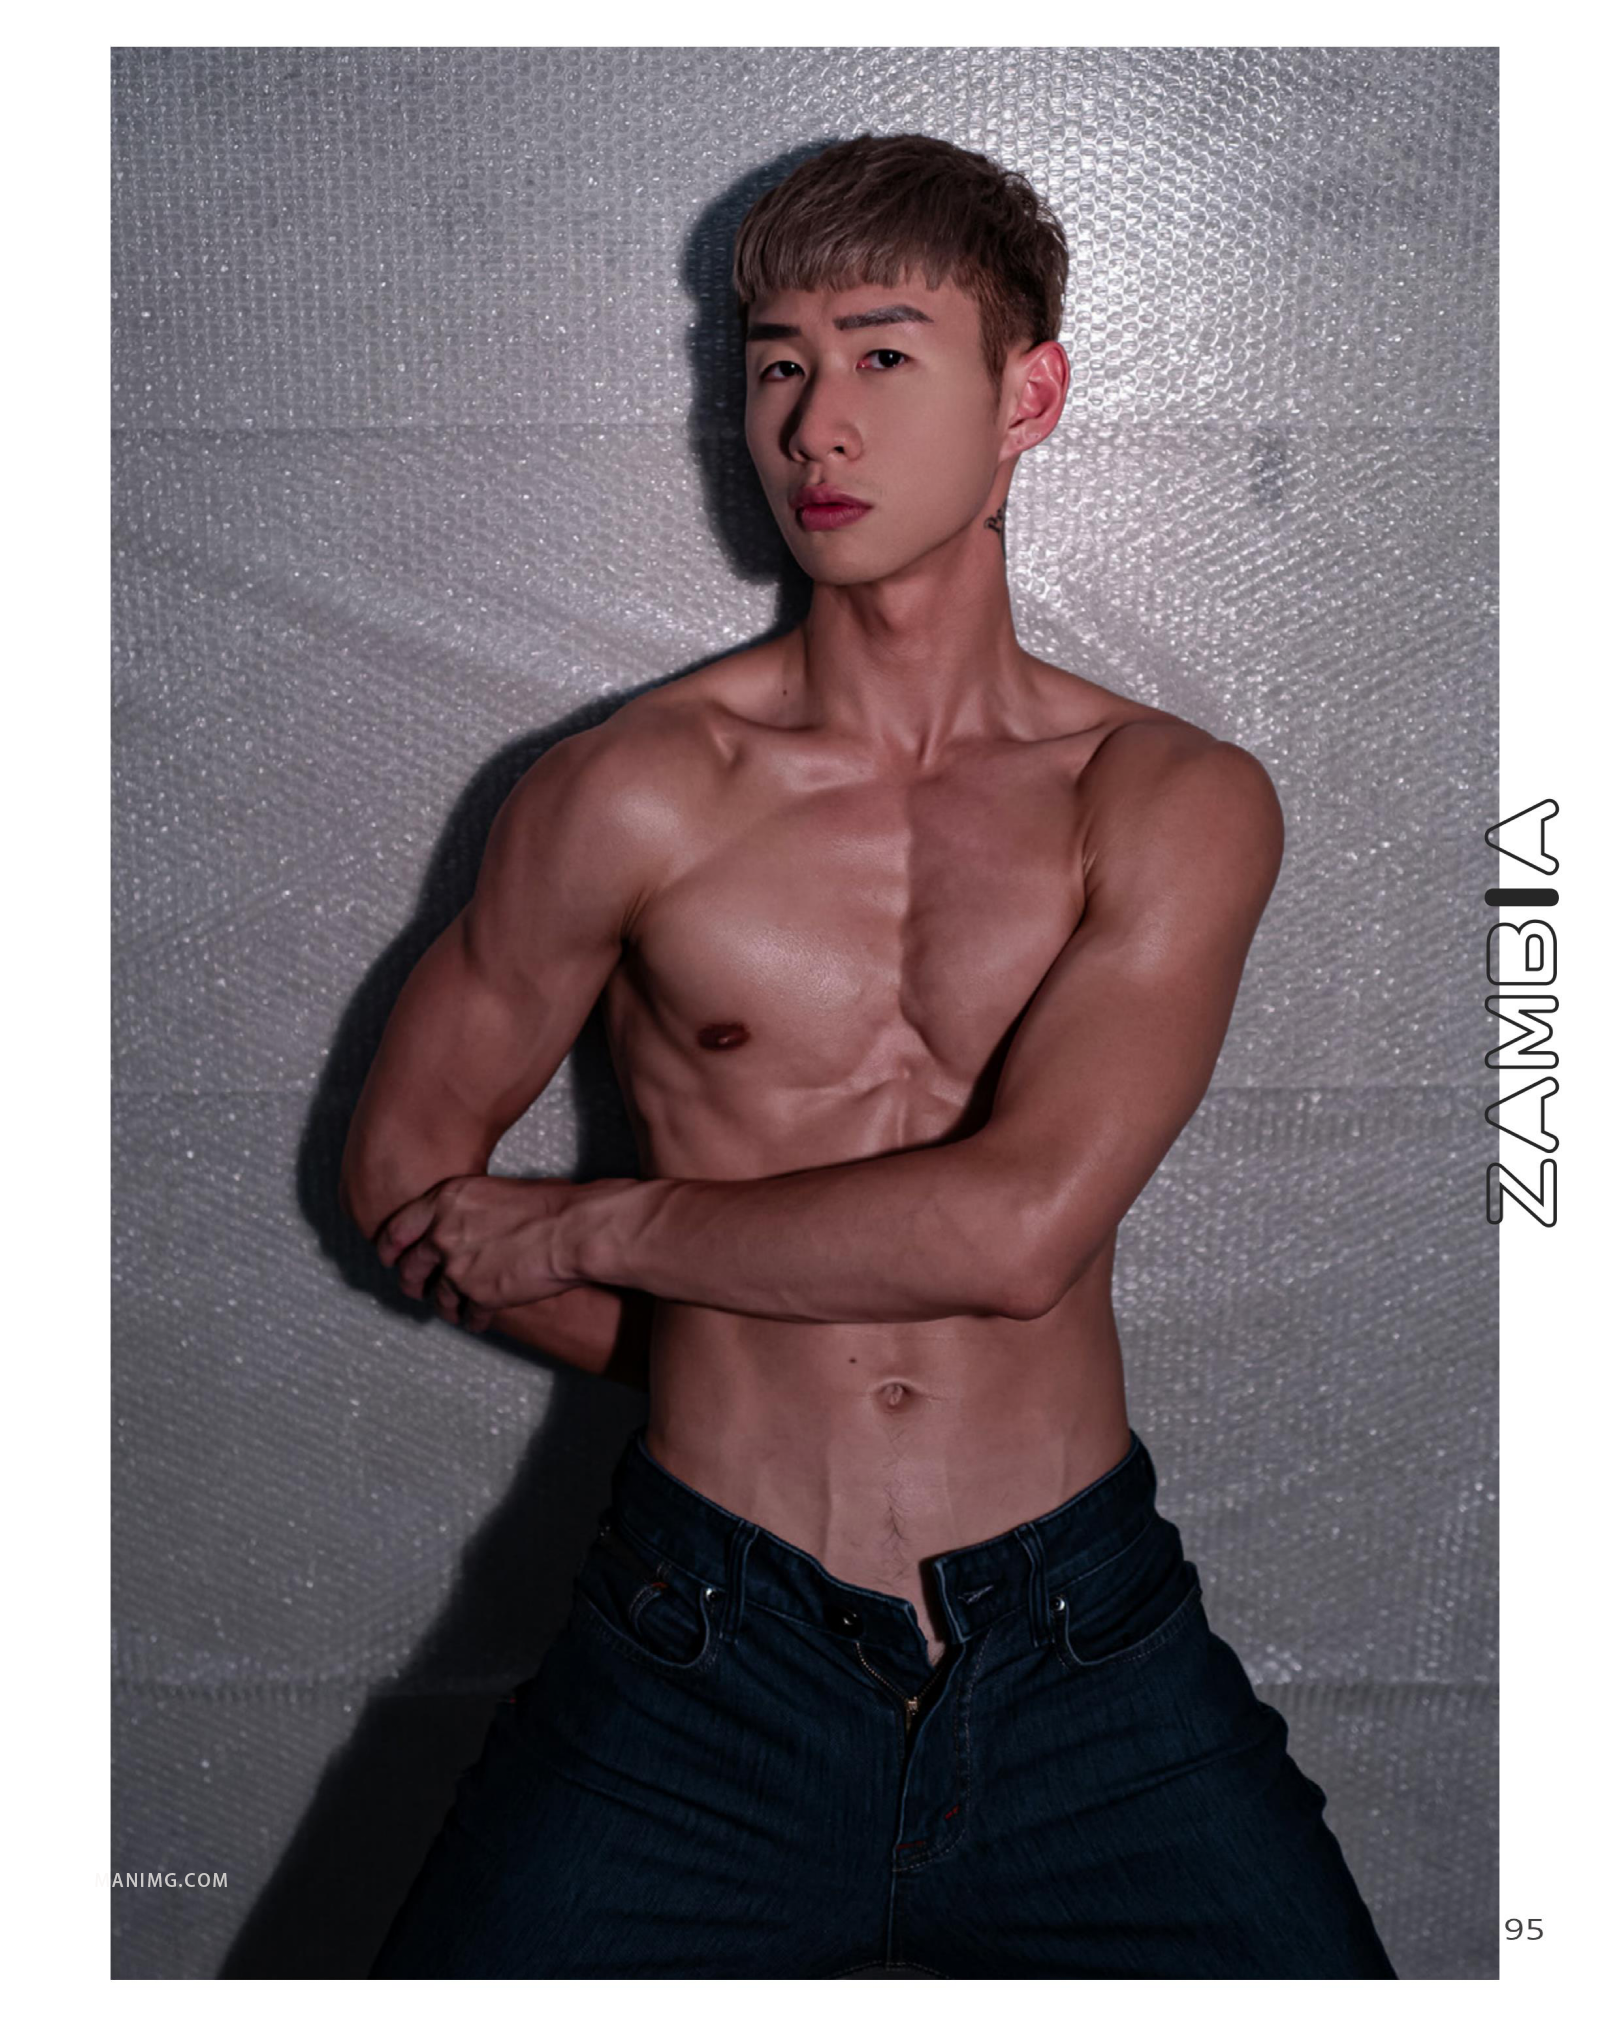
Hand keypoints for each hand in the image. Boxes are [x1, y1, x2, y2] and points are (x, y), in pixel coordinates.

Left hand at [375, 1175, 602, 1330]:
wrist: (572, 1231)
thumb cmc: (550, 1204)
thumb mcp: (497, 1190)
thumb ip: (472, 1208)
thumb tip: (473, 1221)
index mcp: (445, 1201)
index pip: (399, 1228)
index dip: (389, 1246)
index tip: (388, 1257)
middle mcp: (442, 1235)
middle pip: (411, 1266)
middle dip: (411, 1281)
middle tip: (414, 1288)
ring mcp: (457, 1268)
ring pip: (438, 1297)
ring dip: (444, 1307)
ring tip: (452, 1312)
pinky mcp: (478, 1296)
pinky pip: (467, 1314)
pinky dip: (472, 1320)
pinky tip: (479, 1322)